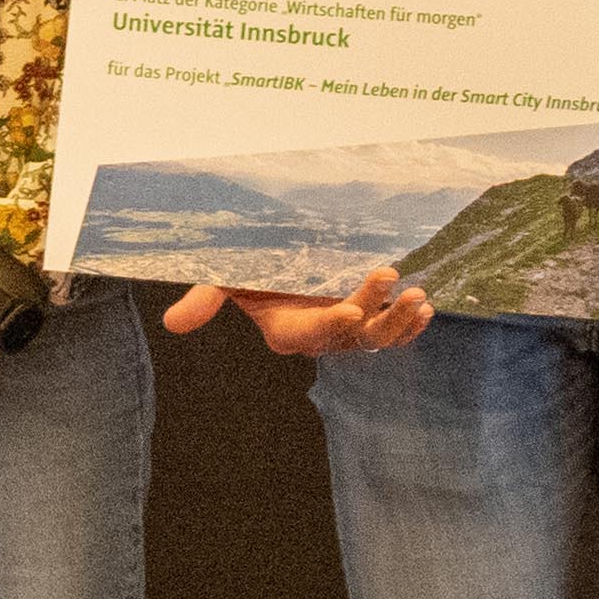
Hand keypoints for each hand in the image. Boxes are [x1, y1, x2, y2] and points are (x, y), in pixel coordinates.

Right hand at [159, 264, 437, 359]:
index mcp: (285, 330)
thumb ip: (205, 299)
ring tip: (419, 296)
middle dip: (374, 311)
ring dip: (398, 320)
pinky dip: (408, 325)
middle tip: (391, 277)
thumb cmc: (251, 267)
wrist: (279, 260)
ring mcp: (345, 330)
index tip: (353, 310)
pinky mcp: (366, 321)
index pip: (308, 335)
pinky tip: (426, 308)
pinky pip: (390, 334)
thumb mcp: (226, 278)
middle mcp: (318, 335)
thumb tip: (172, 325)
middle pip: (349, 335)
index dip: (330, 325)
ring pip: (375, 337)